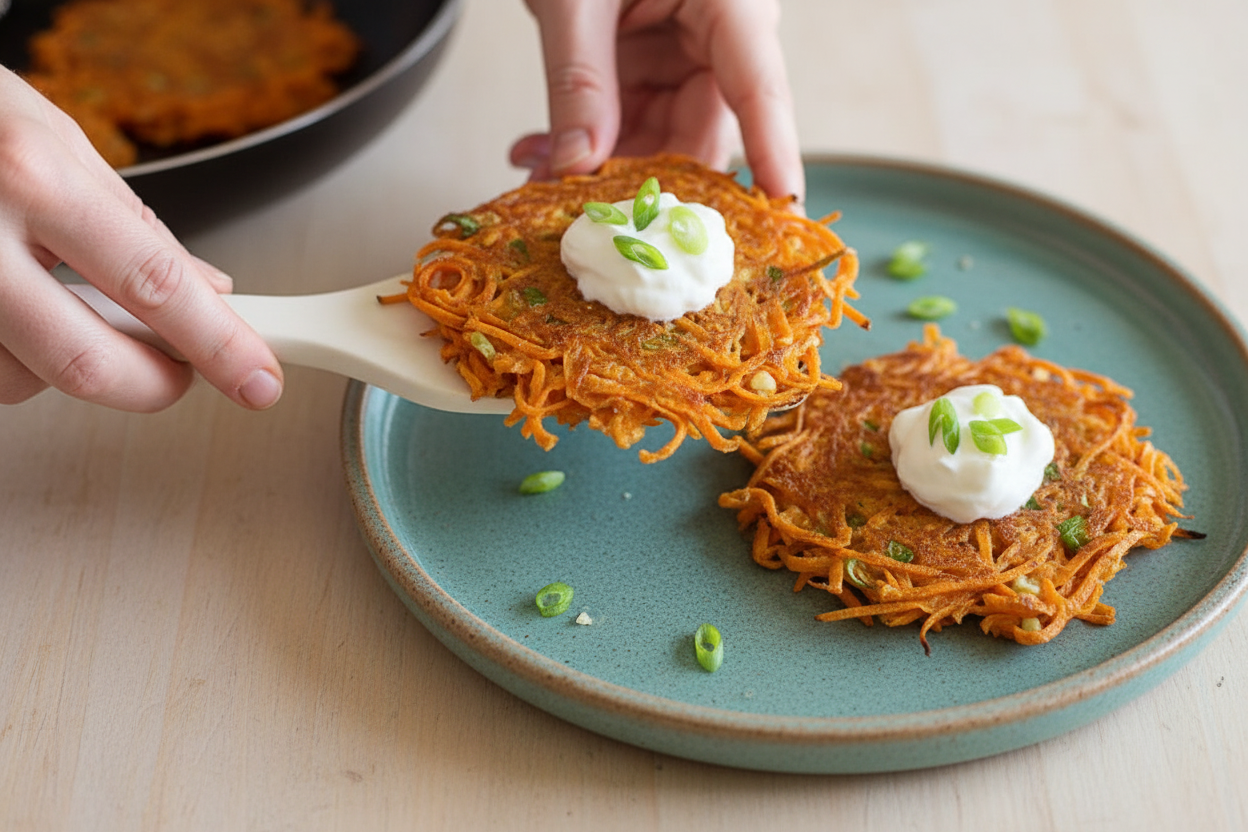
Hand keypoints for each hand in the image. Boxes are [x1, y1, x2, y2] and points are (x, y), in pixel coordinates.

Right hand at [0, 67, 282, 410]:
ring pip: (27, 379)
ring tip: (62, 303)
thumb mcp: (57, 141)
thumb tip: (210, 291)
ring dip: (69, 363)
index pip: (154, 286)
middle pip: (89, 362)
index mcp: (32, 179)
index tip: (256, 379)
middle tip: (179, 374)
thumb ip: (135, 224)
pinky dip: (19, 358)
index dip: (218, 344)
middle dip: (153, 385)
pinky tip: (20, 309)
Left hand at [512, 0, 803, 202]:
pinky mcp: (651, 69)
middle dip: (644, 184)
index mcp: (729, 3)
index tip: (782, 211)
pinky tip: (537, 156)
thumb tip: (577, 167)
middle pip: (703, 134)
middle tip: (591, 218)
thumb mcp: (573, 0)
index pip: (760, 91)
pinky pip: (629, 128)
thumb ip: (579, 82)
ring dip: (600, 172)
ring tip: (541, 180)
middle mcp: (720, 38)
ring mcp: (685, 57)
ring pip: (661, 143)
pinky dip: (584, 147)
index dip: (774, 155)